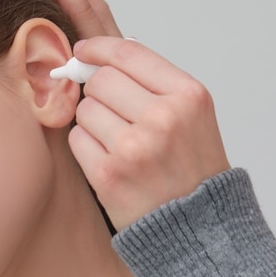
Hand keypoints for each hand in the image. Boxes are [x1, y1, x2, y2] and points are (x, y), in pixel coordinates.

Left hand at [68, 36, 230, 231]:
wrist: (199, 229)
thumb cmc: (192, 169)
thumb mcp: (192, 115)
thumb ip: (154, 81)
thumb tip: (101, 53)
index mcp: (187, 96)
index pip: (127, 52)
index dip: (97, 48)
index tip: (84, 51)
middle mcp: (163, 117)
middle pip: (100, 79)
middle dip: (99, 91)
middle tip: (115, 113)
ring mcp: (134, 147)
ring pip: (85, 108)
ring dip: (93, 122)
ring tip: (119, 142)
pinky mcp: (109, 175)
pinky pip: (76, 139)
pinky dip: (87, 147)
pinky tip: (110, 160)